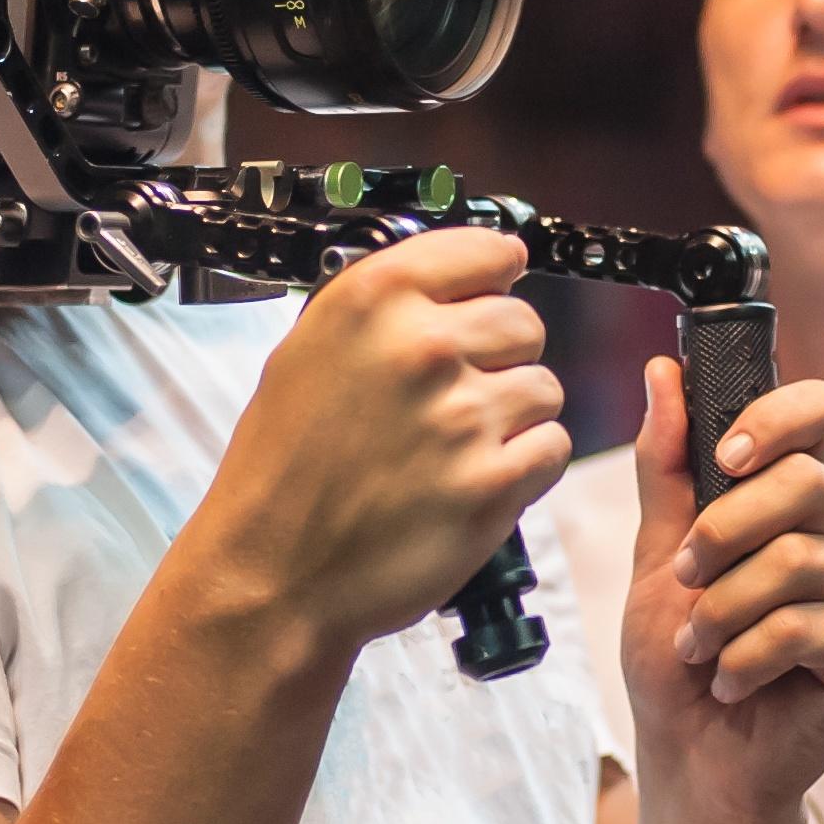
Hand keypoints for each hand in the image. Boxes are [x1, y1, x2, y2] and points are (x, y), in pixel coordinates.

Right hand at [192, 227, 569, 659]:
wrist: (272, 573)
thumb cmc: (282, 470)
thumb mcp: (306, 354)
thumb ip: (382, 311)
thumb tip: (456, 281)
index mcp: (372, 301)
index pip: (484, 251)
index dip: (493, 274)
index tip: (494, 286)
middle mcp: (422, 348)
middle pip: (523, 322)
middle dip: (502, 355)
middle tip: (460, 391)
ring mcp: (462, 416)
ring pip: (544, 387)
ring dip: (514, 414)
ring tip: (461, 444)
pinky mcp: (491, 483)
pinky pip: (551, 448)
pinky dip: (524, 466)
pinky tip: (475, 478)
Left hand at [616, 358, 823, 823]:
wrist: (693, 755)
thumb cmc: (678, 658)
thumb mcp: (656, 553)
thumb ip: (667, 467)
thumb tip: (663, 373)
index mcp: (796, 492)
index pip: (817, 411)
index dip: (775, 419)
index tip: (726, 456)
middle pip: (803, 482)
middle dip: (723, 533)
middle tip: (684, 580)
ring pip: (796, 559)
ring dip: (723, 611)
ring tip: (699, 648)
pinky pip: (809, 624)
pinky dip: (749, 658)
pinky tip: (733, 682)